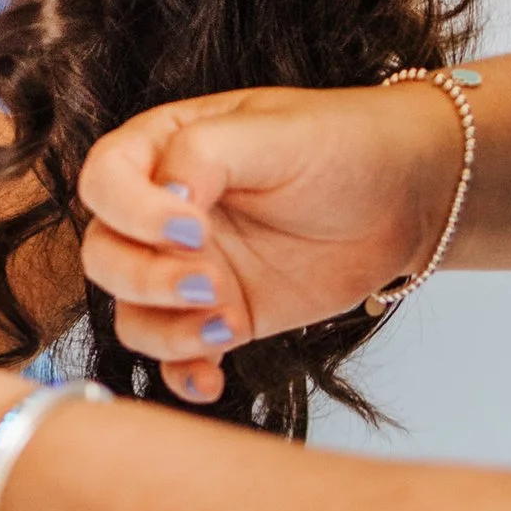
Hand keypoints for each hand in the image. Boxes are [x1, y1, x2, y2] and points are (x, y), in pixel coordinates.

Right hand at [75, 80, 465, 405]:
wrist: (407, 195)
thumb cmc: (343, 144)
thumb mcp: (277, 131)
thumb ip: (207, 152)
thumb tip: (165, 197)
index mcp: (162, 151)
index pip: (103, 182)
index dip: (133, 212)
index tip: (193, 229)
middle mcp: (162, 212)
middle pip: (105, 255)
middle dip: (147, 278)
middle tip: (213, 282)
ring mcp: (188, 268)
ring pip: (131, 312)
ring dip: (165, 330)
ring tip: (226, 325)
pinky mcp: (220, 315)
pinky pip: (175, 355)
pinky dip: (183, 374)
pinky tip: (213, 379)